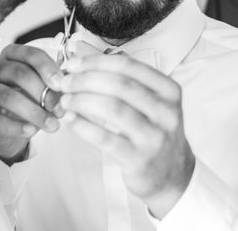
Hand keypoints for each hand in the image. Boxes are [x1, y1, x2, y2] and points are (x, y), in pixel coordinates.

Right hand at [0, 44, 63, 163]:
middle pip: (18, 74)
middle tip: (59, 109)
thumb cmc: (25, 100)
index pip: (30, 54)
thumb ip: (52, 85)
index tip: (61, 84)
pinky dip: (16, 126)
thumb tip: (68, 88)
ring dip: (33, 112)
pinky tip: (31, 131)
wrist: (4, 128)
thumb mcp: (41, 89)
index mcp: (12, 55)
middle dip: (42, 93)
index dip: (47, 68)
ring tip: (51, 125)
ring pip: (7, 96)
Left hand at [57, 54, 194, 218]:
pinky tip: (71, 119)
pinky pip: (105, 138)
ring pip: (112, 108)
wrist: (172, 175)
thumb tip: (85, 61)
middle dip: (85, 80)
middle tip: (64, 81)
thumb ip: (126, 82)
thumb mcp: (152, 103)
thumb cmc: (154, 132)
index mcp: (169, 90)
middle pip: (119, 85)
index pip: (128, 67)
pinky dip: (83, 126)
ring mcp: (155, 137)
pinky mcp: (139, 160)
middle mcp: (166, 111)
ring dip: (82, 100)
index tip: (73, 63)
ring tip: (65, 100)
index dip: (96, 62)